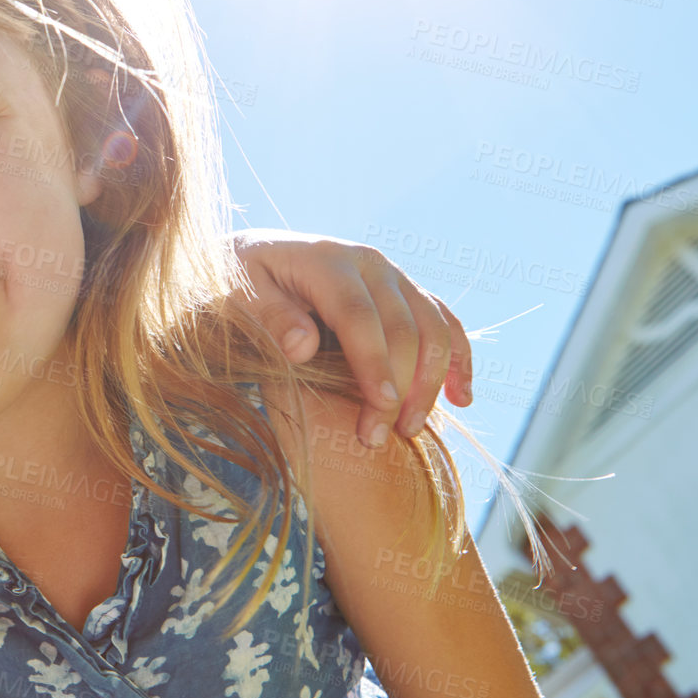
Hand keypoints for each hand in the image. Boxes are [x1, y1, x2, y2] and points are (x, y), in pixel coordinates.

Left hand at [231, 229, 473, 445]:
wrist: (251, 258)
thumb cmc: (237, 284)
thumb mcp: (236, 295)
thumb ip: (268, 317)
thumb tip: (303, 346)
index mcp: (327, 260)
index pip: (360, 316)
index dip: (373, 363)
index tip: (379, 409)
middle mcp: (369, 263)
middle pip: (403, 327)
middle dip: (399, 386)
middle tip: (378, 439)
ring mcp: (393, 277)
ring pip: (434, 327)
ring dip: (431, 382)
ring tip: (411, 430)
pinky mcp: (406, 293)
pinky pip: (445, 323)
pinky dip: (458, 360)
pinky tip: (461, 399)